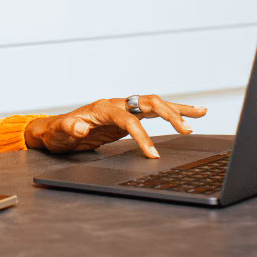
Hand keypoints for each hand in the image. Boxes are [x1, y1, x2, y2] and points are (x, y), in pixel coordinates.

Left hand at [23, 95, 207, 157]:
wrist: (55, 131)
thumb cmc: (58, 132)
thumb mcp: (59, 133)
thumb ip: (70, 130)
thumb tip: (81, 129)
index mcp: (103, 108)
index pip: (129, 120)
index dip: (142, 136)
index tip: (153, 153)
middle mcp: (116, 105)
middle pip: (148, 103)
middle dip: (168, 115)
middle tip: (186, 129)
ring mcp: (124, 109)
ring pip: (155, 104)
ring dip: (177, 109)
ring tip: (201, 113)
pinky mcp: (128, 117)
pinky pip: (153, 113)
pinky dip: (171, 113)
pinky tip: (188, 116)